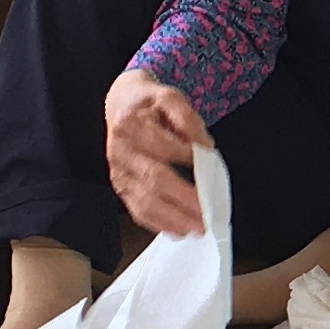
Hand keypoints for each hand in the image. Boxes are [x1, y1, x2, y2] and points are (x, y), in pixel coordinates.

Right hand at [104, 72, 207, 238]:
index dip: (186, 156)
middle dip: (183, 199)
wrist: (121, 104)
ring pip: (145, 200)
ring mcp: (119, 172)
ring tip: (195, 228)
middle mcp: (121, 151)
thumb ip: (188, 119)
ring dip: (172, 218)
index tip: (210, 164)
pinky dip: (158, 224)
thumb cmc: (149, 104)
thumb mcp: (170, 97)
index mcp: (131, 125)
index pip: (162, 145)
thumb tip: (204, 148)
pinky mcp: (121, 187)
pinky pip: (137, 210)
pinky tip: (176, 230)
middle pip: (154, 179)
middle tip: (207, 213)